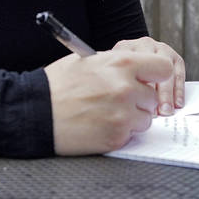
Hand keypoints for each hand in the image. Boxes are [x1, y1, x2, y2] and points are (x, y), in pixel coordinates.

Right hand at [44, 49, 174, 155]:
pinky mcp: (116, 137)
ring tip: (105, 113)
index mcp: (121, 64)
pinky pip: (130, 135)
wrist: (35, 113)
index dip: (156, 75)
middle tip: (118, 100)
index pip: (163, 67)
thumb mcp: (87, 61)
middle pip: (153, 97)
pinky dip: (119, 132)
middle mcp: (126, 88)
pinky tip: (99, 125)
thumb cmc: (57, 85)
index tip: (149, 80)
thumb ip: (116, 64)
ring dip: (131, 118)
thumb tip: (138, 68)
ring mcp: (122, 115)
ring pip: (145, 119)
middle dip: (140, 100)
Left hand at [112, 36, 185, 115]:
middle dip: (154, 93)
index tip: (138, 105)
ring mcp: (161, 49)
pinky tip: (177, 103)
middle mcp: (144, 45)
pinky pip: (179, 73)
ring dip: (167, 94)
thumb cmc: (120, 72)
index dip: (136, 87)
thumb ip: (120, 84)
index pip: (131, 66)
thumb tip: (129, 105)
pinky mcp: (175, 58)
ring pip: (167, 71)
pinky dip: (178, 90)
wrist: (128, 60)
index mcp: (125, 48)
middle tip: (155, 111)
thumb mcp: (113, 73)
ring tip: (165, 110)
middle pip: (151, 68)